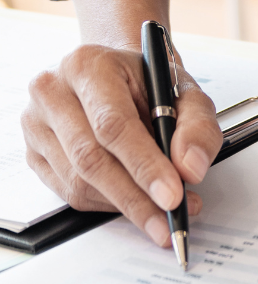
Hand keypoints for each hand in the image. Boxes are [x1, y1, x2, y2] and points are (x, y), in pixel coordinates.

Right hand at [21, 44, 222, 245]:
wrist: (117, 74)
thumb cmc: (147, 82)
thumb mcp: (186, 93)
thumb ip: (197, 128)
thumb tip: (190, 169)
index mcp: (88, 66)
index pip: (113, 125)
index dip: (144, 165)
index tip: (172, 195)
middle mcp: (53, 91)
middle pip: (91, 159)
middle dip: (137, 196)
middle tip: (170, 217)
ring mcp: (36, 123)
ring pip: (79, 181)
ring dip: (125, 205)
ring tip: (162, 212)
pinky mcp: (34, 152)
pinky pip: (69, 192)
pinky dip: (107, 204)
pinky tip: (134, 202)